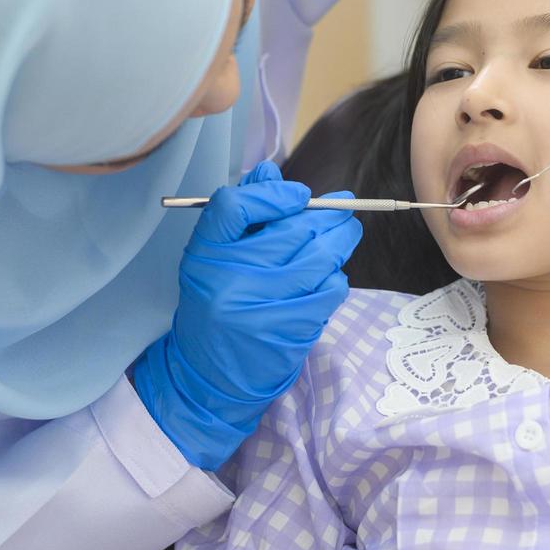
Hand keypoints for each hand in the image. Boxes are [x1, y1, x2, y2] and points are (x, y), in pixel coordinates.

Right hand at [131, 161, 361, 469]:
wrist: (210, 378)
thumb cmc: (216, 307)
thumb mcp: (214, 259)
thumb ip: (243, 213)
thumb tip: (271, 171)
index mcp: (204, 256)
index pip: (234, 206)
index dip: (272, 193)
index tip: (298, 194)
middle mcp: (229, 280)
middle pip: (292, 227)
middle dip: (327, 214)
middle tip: (342, 209)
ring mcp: (262, 307)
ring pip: (321, 255)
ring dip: (341, 240)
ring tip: (344, 234)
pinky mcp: (291, 330)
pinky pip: (330, 288)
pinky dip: (336, 277)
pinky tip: (328, 277)